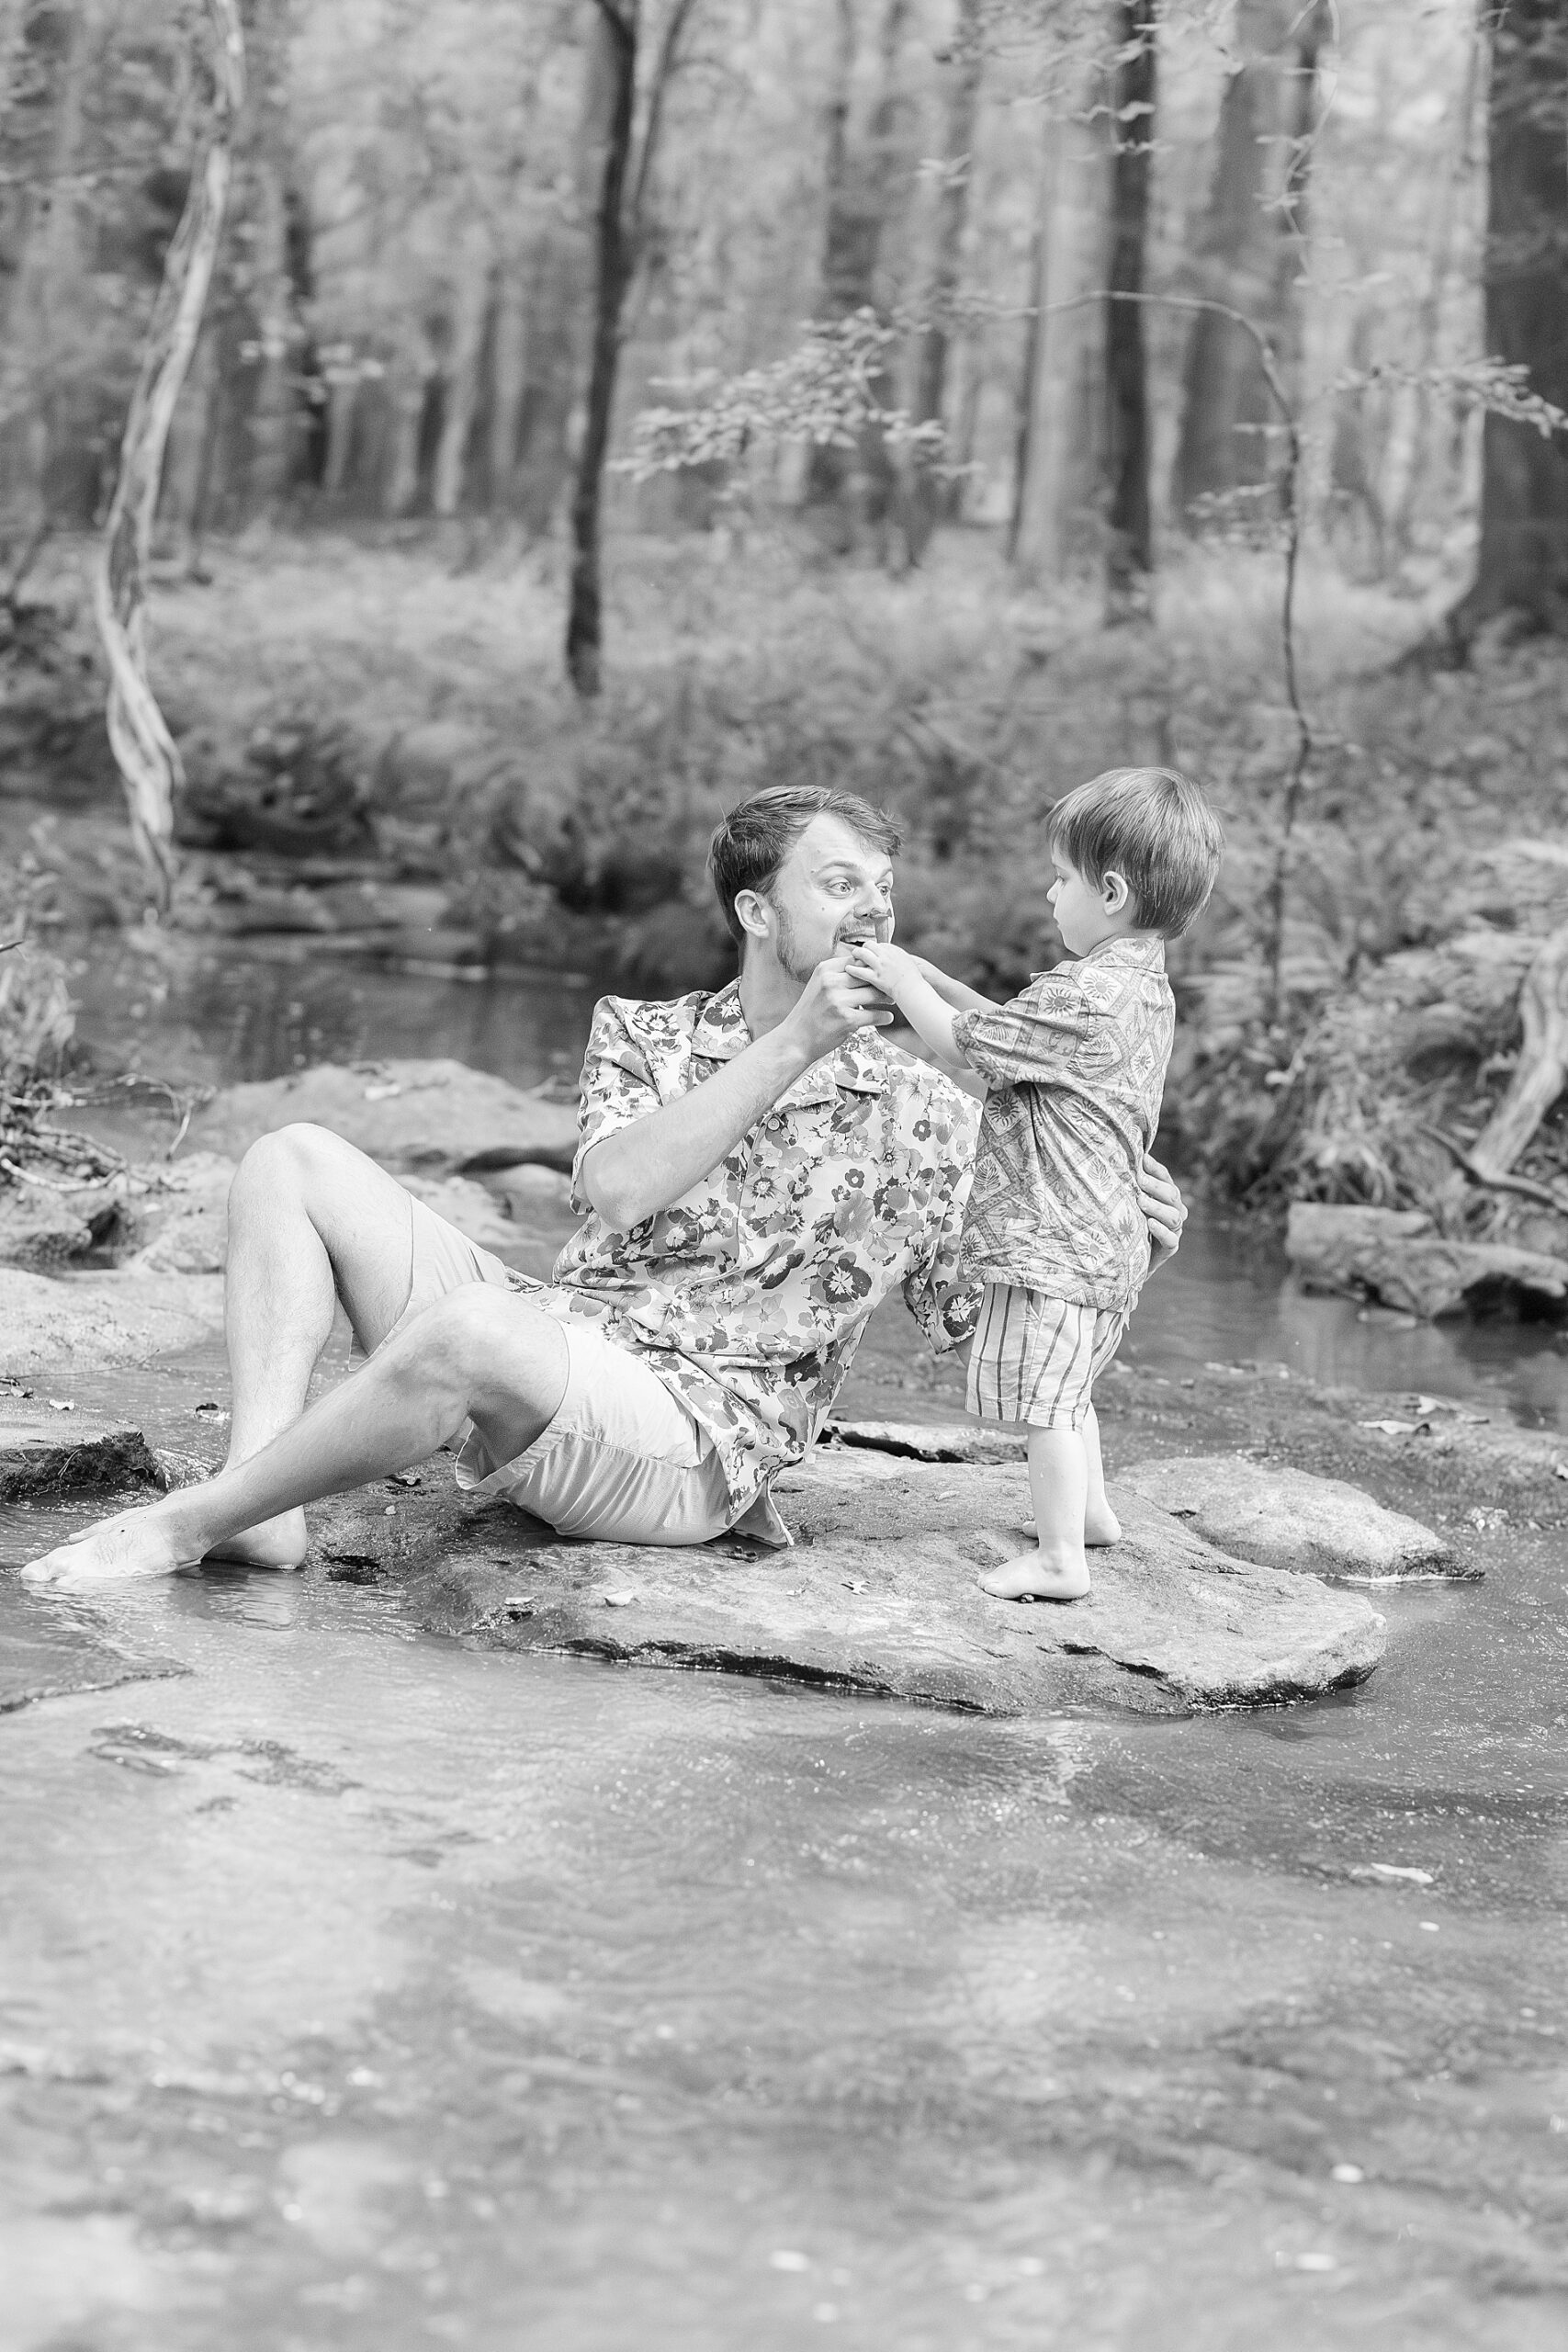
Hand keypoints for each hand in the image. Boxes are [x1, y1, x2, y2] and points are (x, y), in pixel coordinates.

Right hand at [783, 953, 894, 1061]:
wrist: (796, 1039)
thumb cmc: (811, 1012)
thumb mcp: (819, 985)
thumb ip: (840, 975)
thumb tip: (869, 967)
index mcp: (825, 970)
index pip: (857, 961)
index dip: (873, 967)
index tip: (882, 973)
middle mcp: (831, 982)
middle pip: (868, 976)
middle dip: (883, 982)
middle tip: (892, 987)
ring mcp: (839, 1001)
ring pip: (874, 994)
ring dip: (886, 998)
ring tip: (891, 1000)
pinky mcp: (847, 1020)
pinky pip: (874, 1015)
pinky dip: (884, 1017)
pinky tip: (887, 1017)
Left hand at [845, 940, 915, 999]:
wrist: (912, 990)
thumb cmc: (912, 978)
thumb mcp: (906, 961)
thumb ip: (896, 956)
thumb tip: (887, 954)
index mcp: (894, 950)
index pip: (879, 944)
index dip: (874, 948)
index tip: (872, 953)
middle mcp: (886, 955)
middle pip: (869, 945)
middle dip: (864, 948)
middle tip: (859, 952)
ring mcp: (880, 966)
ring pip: (862, 954)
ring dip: (856, 954)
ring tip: (853, 957)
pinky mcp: (875, 977)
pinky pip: (859, 971)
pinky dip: (852, 969)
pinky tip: (848, 969)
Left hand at [1138, 1150, 1185, 1269]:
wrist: (1131, 1257)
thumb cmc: (1130, 1222)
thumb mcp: (1130, 1202)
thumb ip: (1130, 1184)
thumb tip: (1115, 1158)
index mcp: (1167, 1196)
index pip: (1165, 1178)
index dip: (1155, 1168)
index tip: (1142, 1159)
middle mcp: (1175, 1210)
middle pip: (1172, 1195)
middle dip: (1156, 1186)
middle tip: (1140, 1180)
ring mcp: (1175, 1230)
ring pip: (1174, 1216)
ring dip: (1157, 1207)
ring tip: (1141, 1202)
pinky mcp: (1170, 1248)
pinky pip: (1170, 1239)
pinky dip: (1161, 1231)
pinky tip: (1150, 1224)